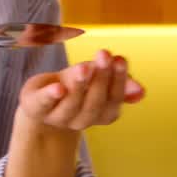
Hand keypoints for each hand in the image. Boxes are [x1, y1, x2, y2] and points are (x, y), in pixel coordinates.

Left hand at [17, 48, 144, 132]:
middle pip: (95, 103)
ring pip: (72, 106)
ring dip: (80, 86)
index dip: (118, 80)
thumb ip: (117, 82)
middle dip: (101, 79)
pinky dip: (51, 96)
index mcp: (100, 113)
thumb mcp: (96, 79)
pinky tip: (58, 88)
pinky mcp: (35, 108)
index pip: (114, 99)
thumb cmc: (73, 88)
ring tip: (86, 67)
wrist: (39, 102)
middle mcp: (81, 120)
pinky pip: (43, 104)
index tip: (120, 59)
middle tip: (105, 55)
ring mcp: (57, 118)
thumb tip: (141, 90)